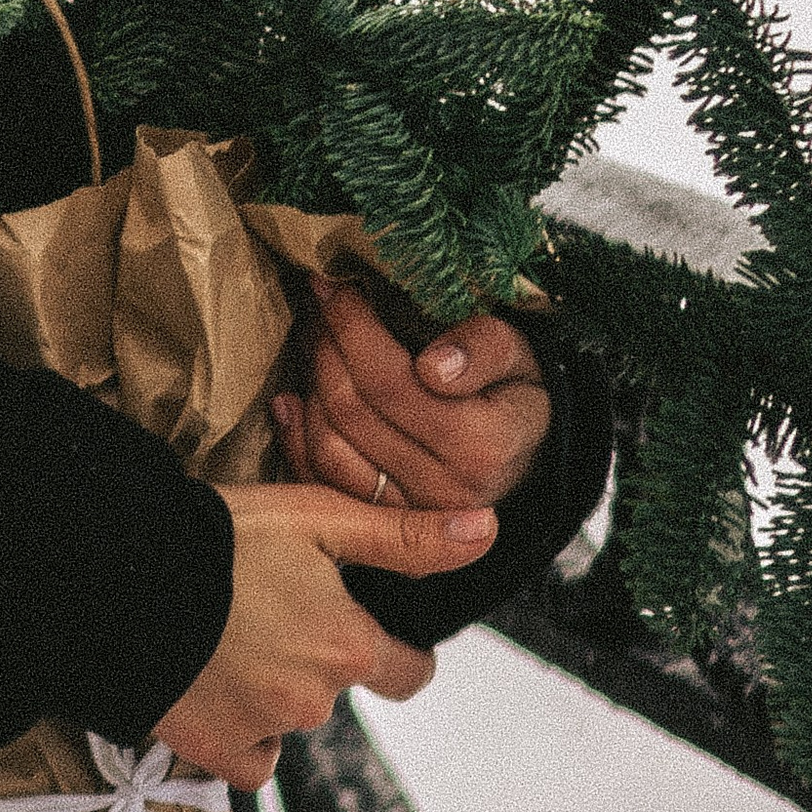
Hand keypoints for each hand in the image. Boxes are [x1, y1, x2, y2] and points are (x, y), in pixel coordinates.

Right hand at [151, 483, 495, 790]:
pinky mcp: (213, 750)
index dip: (396, 649)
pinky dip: (241, 731)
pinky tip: (216, 684)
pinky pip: (249, 757)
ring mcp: (264, 732)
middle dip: (316, 657)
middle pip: (338, 689)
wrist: (120, 574)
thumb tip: (484, 534)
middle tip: (270, 609)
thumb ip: (403, 538)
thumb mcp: (317, 517)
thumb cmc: (219, 537)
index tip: (368, 628)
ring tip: (230, 634)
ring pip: (290, 718)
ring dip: (274, 687)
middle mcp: (315, 700)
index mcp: (349, 647)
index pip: (409, 672)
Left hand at [275, 278, 549, 518]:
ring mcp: (408, 516)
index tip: (332, 285)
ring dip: (310, 385)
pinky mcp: (381, 526)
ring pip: (328, 445)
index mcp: (481, 446)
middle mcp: (442, 491)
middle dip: (325, 346)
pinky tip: (290, 398)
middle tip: (318, 305)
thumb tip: (435, 367)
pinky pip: (321, 481)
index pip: (390, 380)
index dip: (351, 327)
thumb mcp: (520, 357)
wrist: (521, 455)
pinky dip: (297, 438)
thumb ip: (486, 348)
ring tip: (314, 341)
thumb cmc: (515, 392)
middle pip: (351, 409)